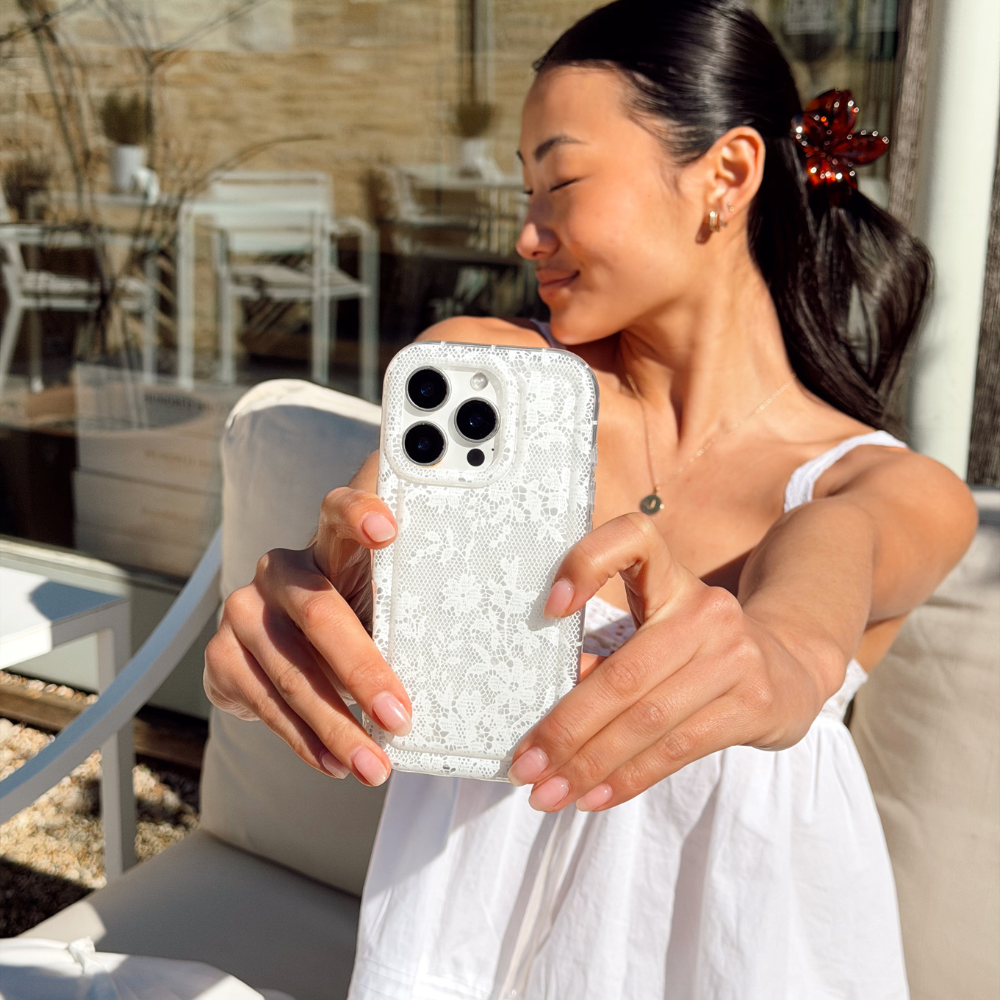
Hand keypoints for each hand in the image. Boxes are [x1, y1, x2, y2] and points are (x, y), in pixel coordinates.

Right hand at [204, 488, 410, 785]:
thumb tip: (479, 640)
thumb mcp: (381, 604)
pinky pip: (266, 705)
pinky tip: (335, 763)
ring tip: (375, 767)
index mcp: (327, 544)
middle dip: (362, 671)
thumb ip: (408, 603)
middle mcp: (280, 571)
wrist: (283, 649)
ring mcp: (244, 612)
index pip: (338, 511)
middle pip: (319, 614)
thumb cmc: (357, 620)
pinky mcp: (220, 656)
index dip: (359, 514)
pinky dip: (306, 740)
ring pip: (292, 673)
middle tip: (400, 717)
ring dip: (337, 727)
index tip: (389, 530)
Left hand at [506, 513, 831, 811]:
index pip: (633, 538)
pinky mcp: (753, 705)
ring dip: (589, 766)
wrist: (790, 667)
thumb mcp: (659, 632)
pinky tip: (593, 797)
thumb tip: (550, 714)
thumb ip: (612, 656)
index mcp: (672, 579)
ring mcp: (735, 658)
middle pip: (623, 675)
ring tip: (548, 794)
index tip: (551, 608)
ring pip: (646, 722)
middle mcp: (706, 611)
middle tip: (523, 766)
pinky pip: (675, 749)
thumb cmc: (698, 650)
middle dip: (566, 728)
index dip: (588, 563)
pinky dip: (627, 778)